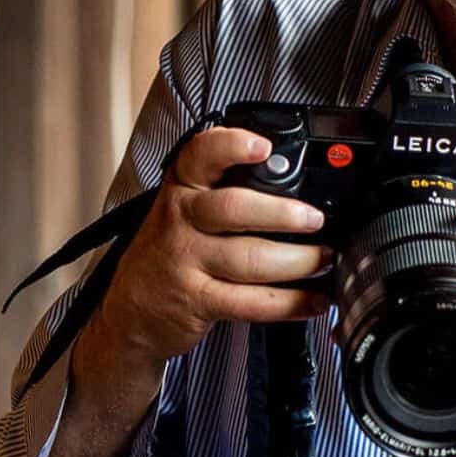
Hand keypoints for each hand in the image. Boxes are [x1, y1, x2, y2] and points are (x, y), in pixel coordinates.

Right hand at [82, 128, 334, 369]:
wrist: (130, 310)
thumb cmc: (168, 253)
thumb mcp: (182, 210)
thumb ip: (223, 192)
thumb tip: (297, 190)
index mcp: (182, 188)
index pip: (201, 154)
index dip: (232, 146)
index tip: (264, 147)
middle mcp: (181, 219)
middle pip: (235, 209)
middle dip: (283, 214)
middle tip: (315, 219)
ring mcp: (187, 261)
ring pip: (251, 259)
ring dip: (298, 261)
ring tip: (324, 259)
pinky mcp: (198, 301)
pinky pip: (251, 302)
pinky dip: (290, 303)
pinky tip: (312, 301)